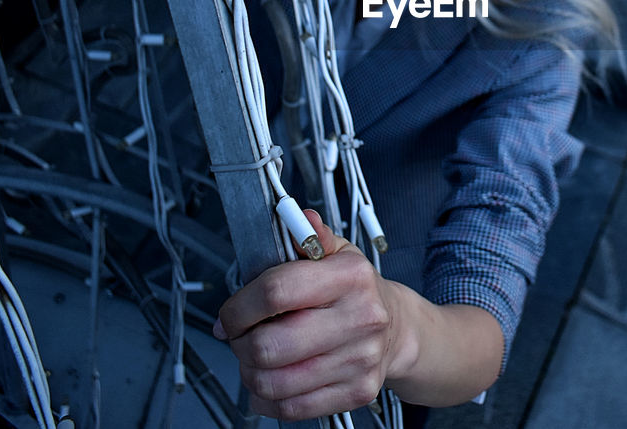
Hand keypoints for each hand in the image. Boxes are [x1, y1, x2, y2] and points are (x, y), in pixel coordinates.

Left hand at [213, 210, 397, 420]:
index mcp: (351, 277)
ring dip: (250, 373)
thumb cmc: (358, 290)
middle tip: (240, 337)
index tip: (229, 314)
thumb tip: (298, 217)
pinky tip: (270, 382)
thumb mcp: (337, 252)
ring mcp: (359, 360)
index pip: (276, 292)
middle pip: (270, 346)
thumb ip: (310, 235)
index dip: (239, 308)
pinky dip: (268, 399)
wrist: (398, 328)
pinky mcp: (356, 392)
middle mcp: (361, 318)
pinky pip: (291, 408)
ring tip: (255, 358)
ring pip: (274, 383)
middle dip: (240, 344)